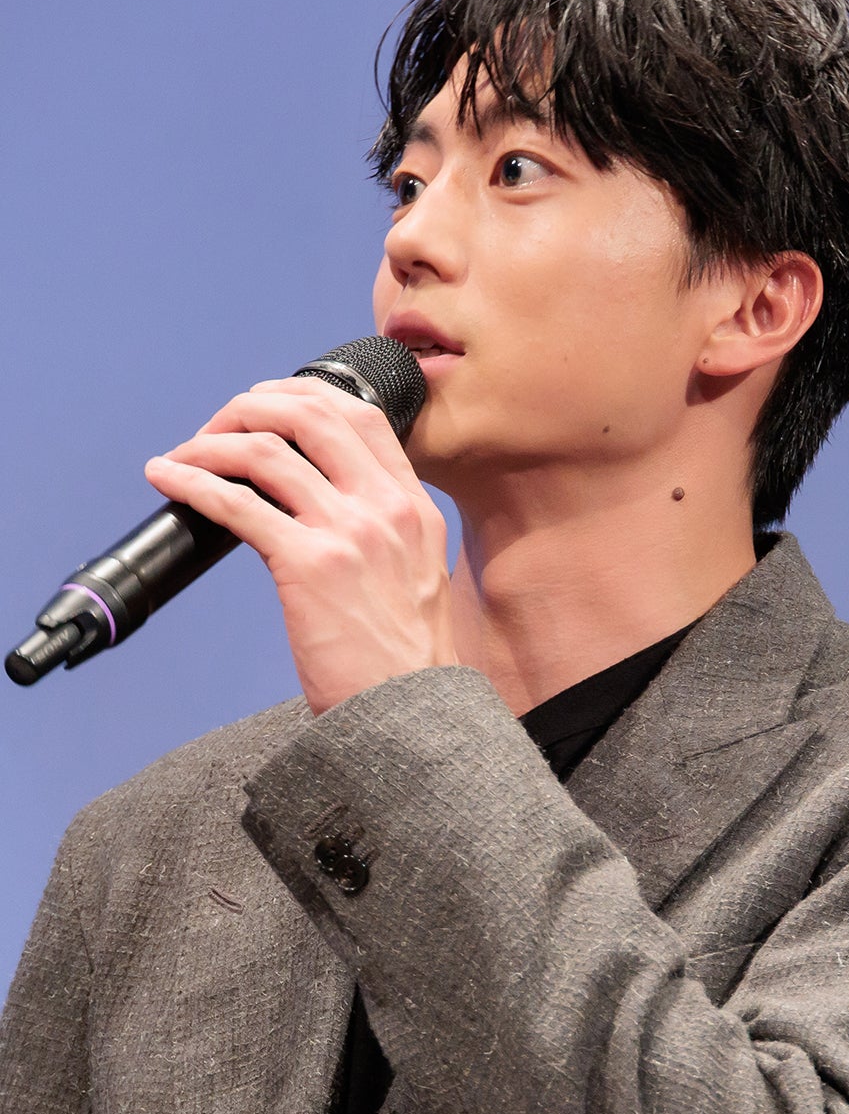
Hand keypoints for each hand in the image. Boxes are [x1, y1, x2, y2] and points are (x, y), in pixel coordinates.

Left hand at [144, 376, 457, 714]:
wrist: (409, 717)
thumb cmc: (402, 661)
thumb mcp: (416, 575)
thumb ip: (384, 531)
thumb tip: (322, 501)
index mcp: (413, 507)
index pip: (361, 416)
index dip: (303, 396)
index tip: (265, 408)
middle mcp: (385, 509)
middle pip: (310, 414)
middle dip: (251, 406)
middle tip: (217, 426)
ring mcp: (349, 533)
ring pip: (265, 451)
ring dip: (210, 442)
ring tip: (183, 455)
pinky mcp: (309, 566)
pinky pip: (236, 504)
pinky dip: (192, 481)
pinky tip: (168, 479)